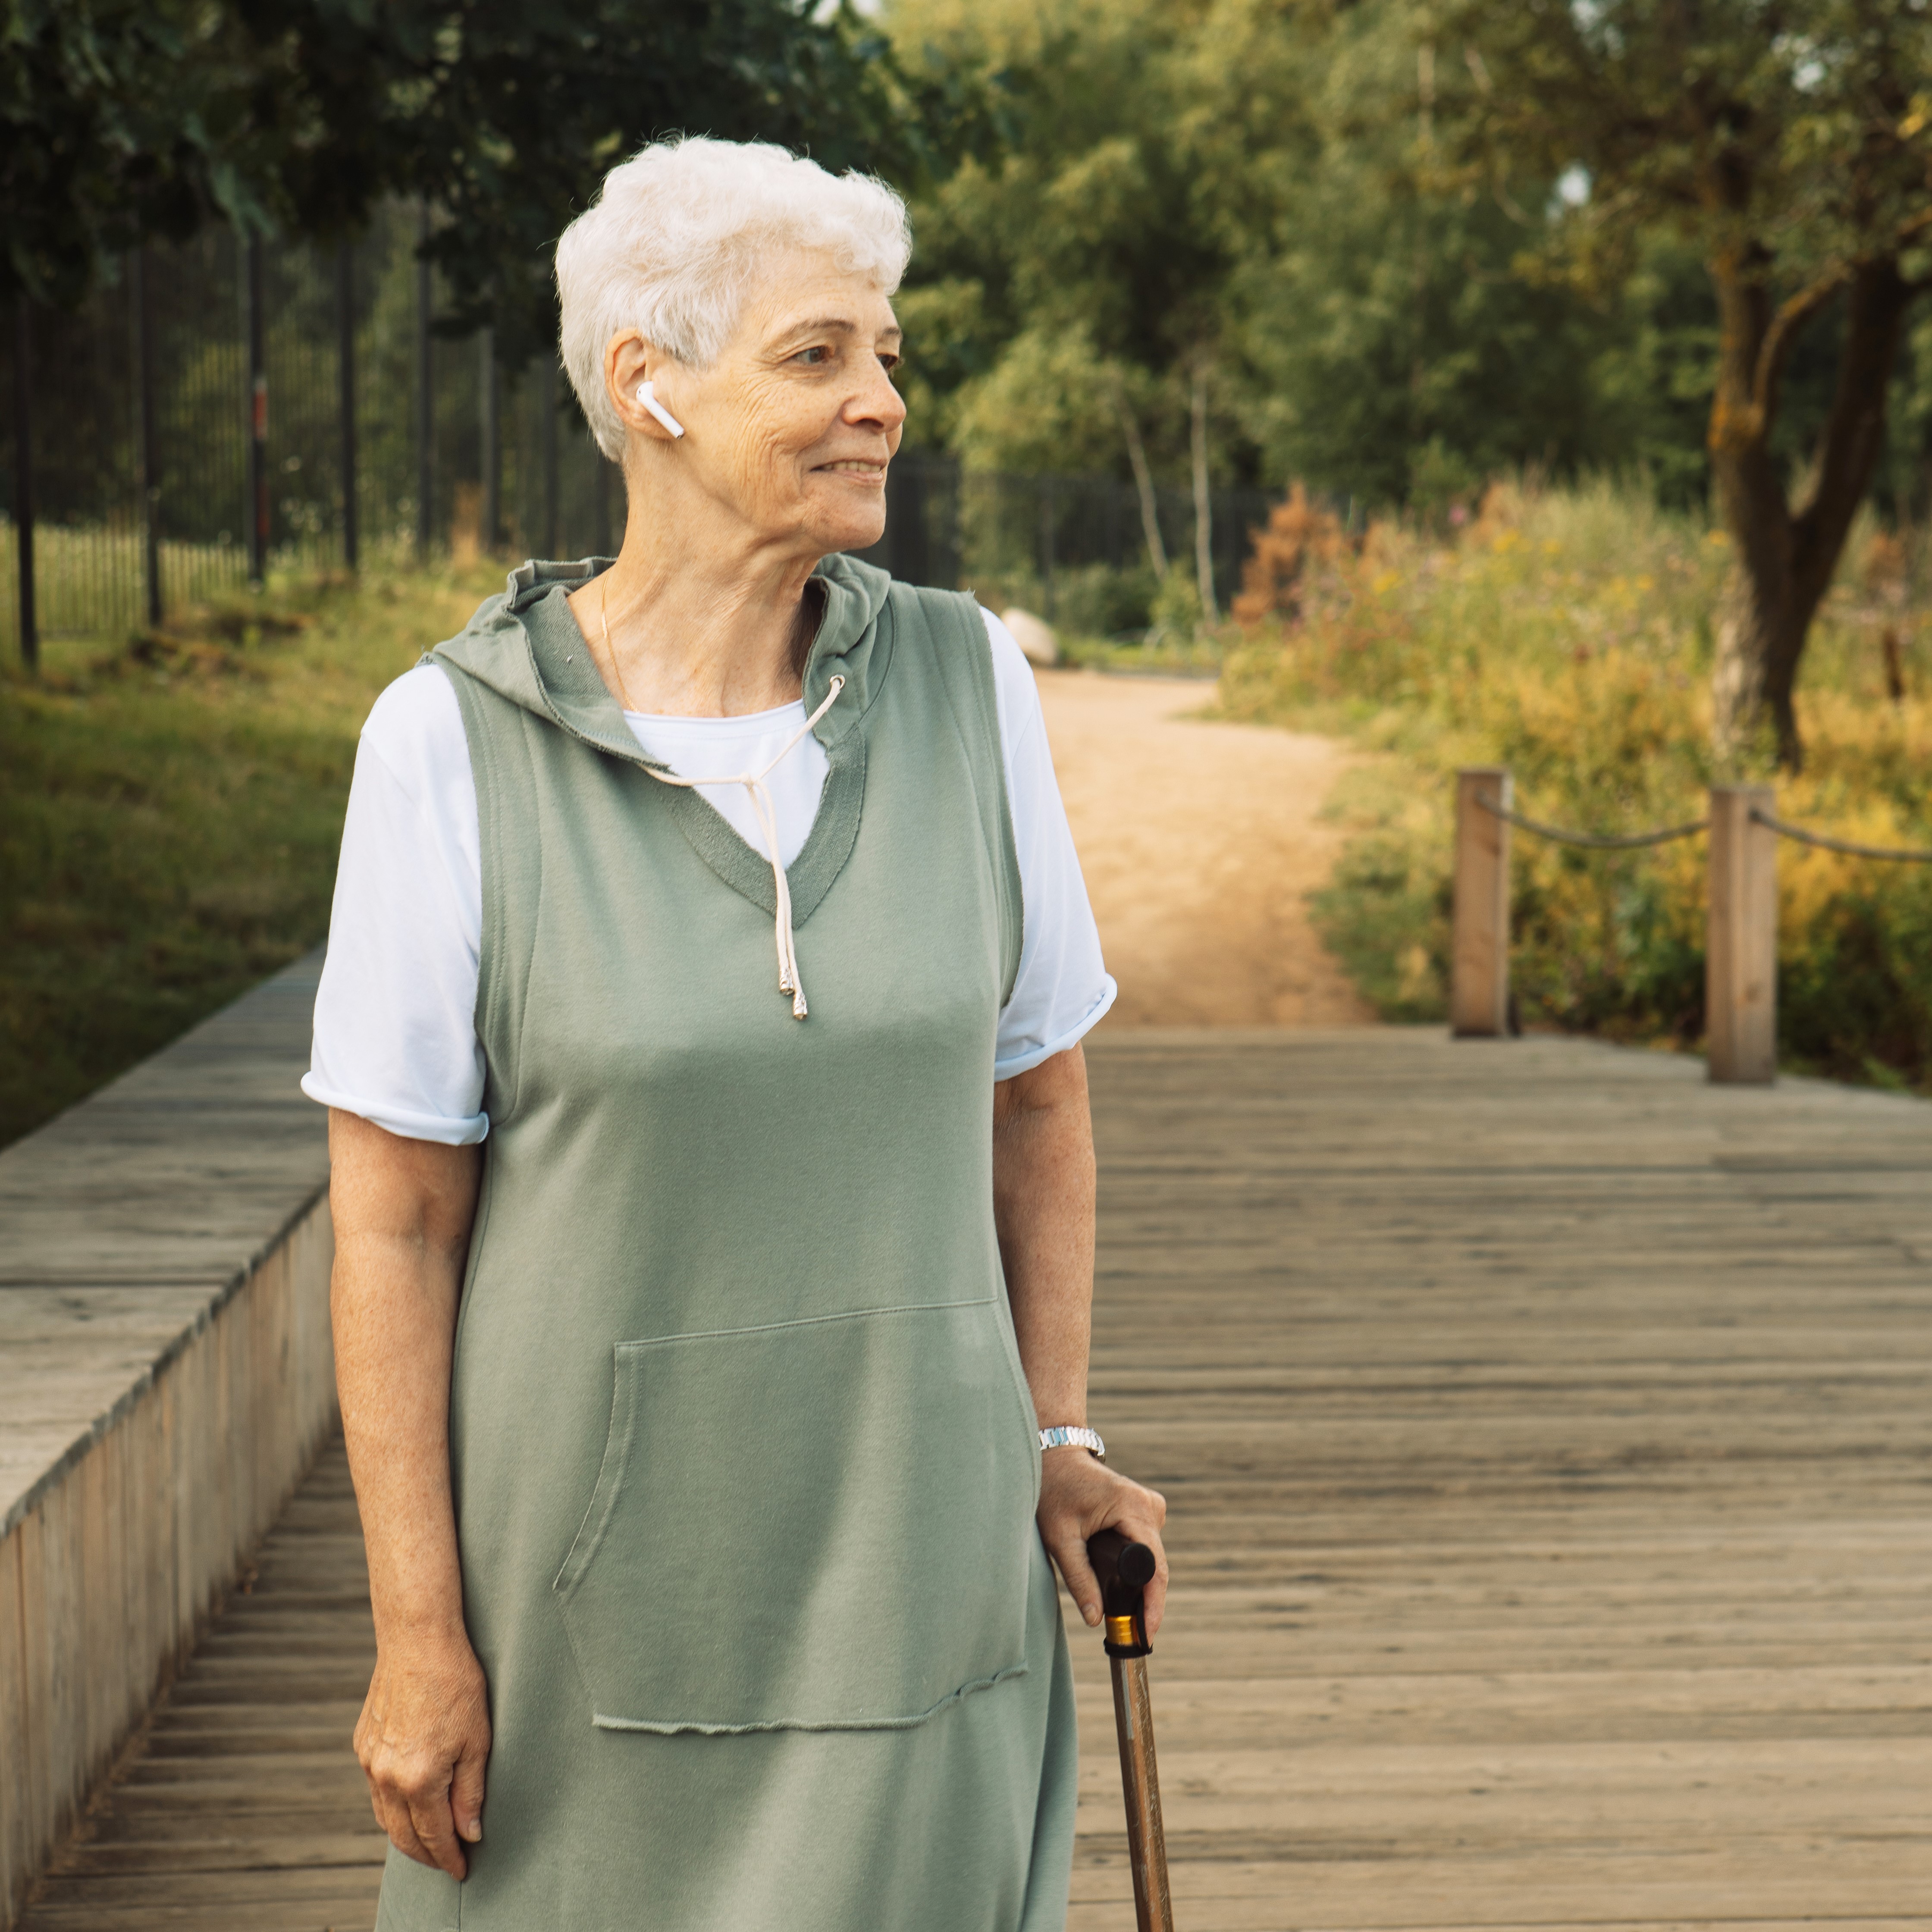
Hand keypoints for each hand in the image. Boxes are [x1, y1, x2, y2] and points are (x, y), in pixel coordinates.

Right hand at [354, 1631, 491, 1878]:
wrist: (418, 1640)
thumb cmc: (456, 1683)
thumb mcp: (477, 1739)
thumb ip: (471, 1792)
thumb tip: (470, 1832)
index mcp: (419, 1779)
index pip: (435, 1835)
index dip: (449, 1857)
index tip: (462, 1870)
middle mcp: (386, 1776)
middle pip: (405, 1835)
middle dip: (427, 1854)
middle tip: (447, 1862)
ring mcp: (370, 1761)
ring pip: (386, 1816)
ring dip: (407, 1834)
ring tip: (430, 1841)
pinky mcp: (363, 1744)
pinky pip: (376, 1790)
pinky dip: (392, 1806)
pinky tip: (409, 1804)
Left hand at [1037, 1447, 1168, 1637]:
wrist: (1055, 1458)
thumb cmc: (1054, 1491)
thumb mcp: (1060, 1538)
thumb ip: (1078, 1578)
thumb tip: (1096, 1619)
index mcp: (1133, 1507)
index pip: (1154, 1566)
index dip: (1153, 1603)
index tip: (1147, 1634)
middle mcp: (1149, 1505)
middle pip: (1156, 1565)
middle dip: (1146, 1600)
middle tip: (1131, 1634)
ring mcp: (1150, 1506)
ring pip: (1153, 1558)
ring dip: (1141, 1583)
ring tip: (1124, 1613)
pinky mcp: (1145, 1509)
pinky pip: (1147, 1547)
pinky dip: (1137, 1567)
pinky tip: (1122, 1584)